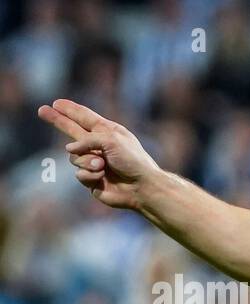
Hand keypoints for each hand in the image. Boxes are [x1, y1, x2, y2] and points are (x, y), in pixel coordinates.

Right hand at [36, 98, 161, 210]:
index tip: (56, 103)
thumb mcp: (110, 139)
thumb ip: (87, 138)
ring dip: (87, 161)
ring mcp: (95, 163)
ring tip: (102, 165)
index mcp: (107, 132)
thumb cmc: (132, 161)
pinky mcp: (92, 179)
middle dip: (57, 120)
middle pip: (71, 130)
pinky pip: (79, 174)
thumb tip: (69, 150)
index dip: (70, 110)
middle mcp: (100, 146)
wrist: (142, 188)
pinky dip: (89, 174)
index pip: (84, 117)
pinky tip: (102, 177)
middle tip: (42, 110)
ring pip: (74, 157)